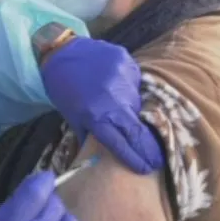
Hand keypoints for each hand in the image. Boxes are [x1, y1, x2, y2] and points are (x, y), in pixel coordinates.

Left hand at [40, 37, 163, 173]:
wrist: (61, 52)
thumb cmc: (64, 89)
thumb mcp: (73, 117)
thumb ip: (91, 135)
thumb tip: (105, 155)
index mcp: (96, 117)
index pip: (122, 144)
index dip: (135, 158)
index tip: (146, 168)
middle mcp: (113, 100)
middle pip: (138, 131)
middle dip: (149, 148)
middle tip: (158, 159)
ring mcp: (122, 79)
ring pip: (138, 105)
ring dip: (133, 112)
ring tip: (122, 109)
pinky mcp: (127, 63)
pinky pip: (136, 83)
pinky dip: (130, 89)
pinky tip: (119, 87)